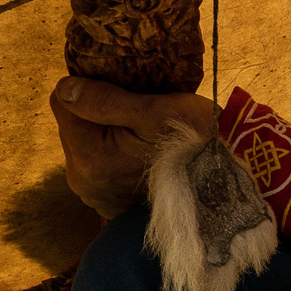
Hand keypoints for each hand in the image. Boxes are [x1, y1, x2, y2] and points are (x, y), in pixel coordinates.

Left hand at [50, 76, 219, 219]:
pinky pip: (100, 164)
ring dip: (108, 132)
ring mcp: (94, 195)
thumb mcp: (155, 112)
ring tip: (146, 133)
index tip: (124, 89)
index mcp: (88, 157)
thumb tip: (65, 88)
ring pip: (86, 141)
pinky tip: (143, 153)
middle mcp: (82, 180)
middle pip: (73, 123)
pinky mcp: (108, 203)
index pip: (62, 100)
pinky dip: (115, 153)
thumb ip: (104, 100)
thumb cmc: (197, 147)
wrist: (229, 194)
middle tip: (140, 111)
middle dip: (99, 112)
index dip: (91, 87)